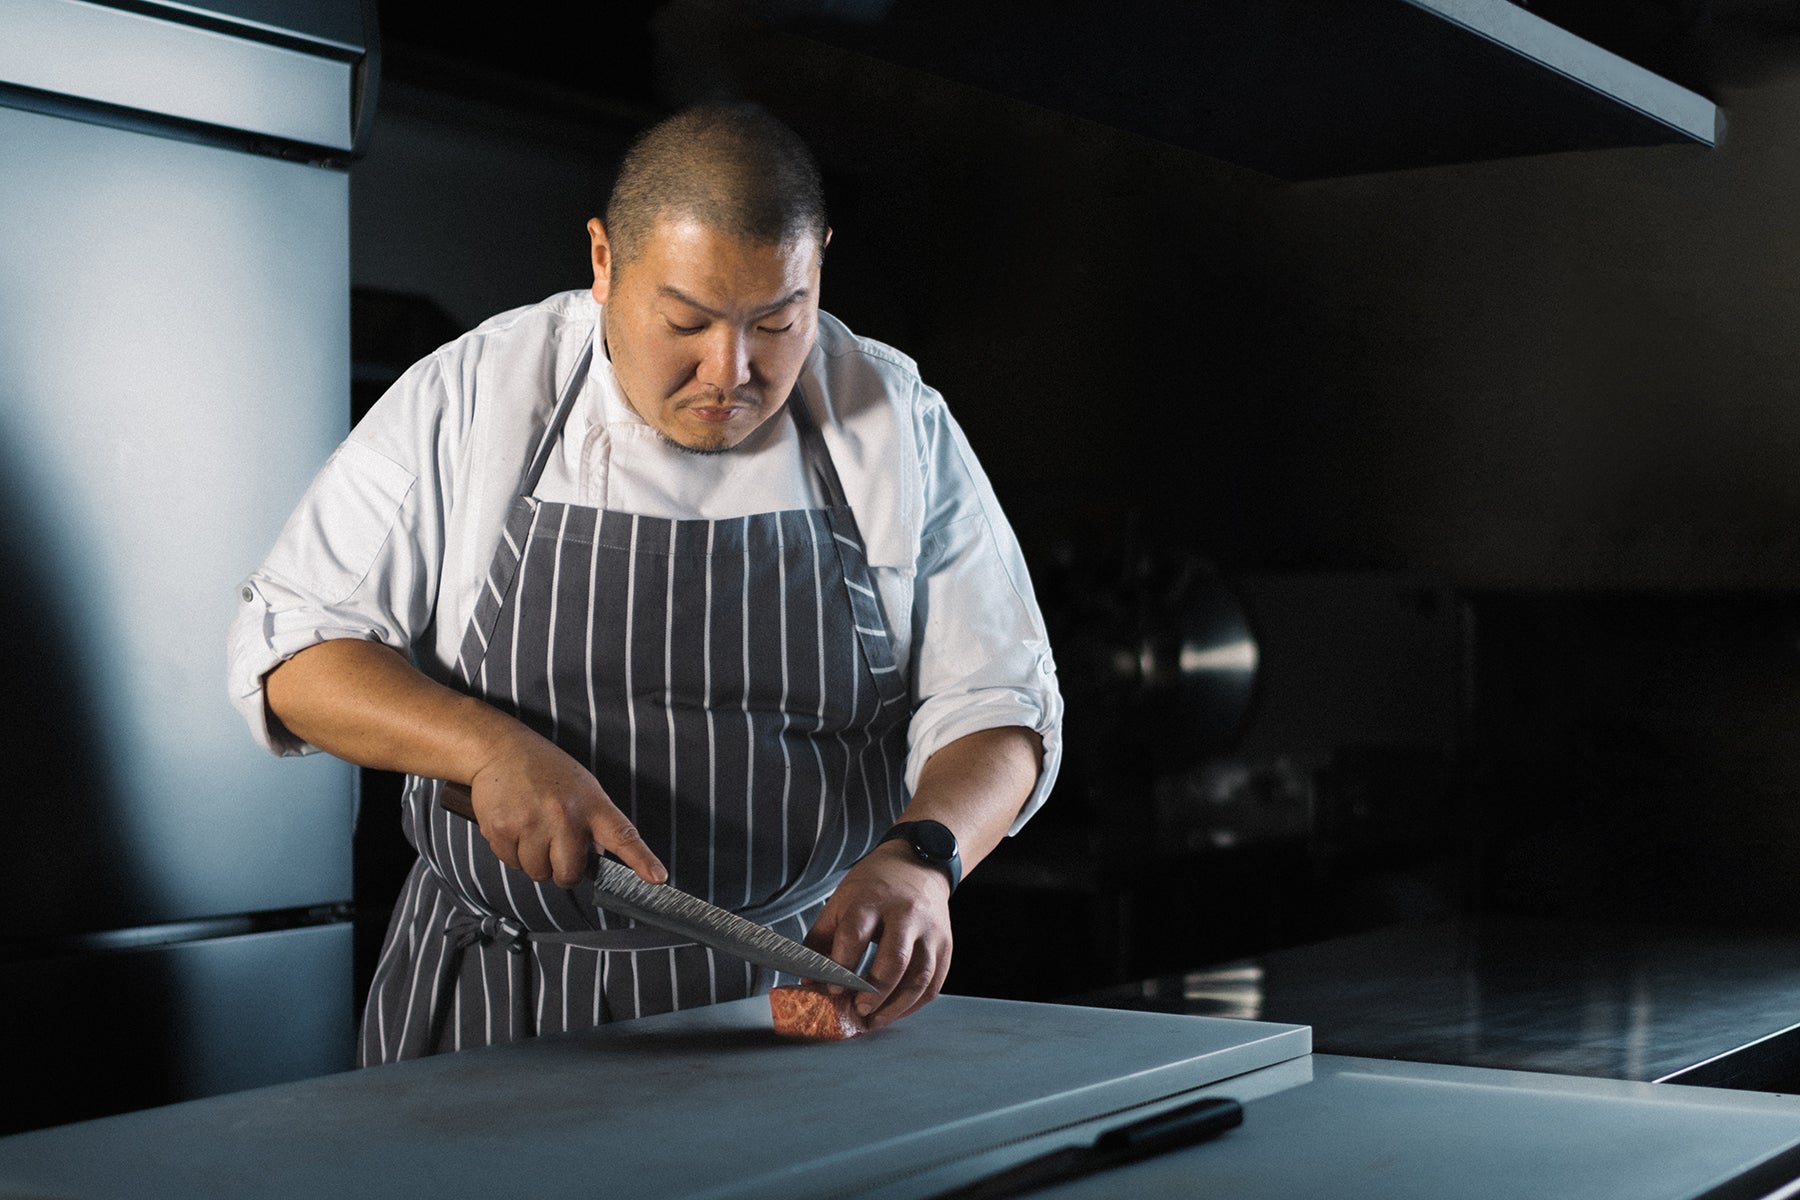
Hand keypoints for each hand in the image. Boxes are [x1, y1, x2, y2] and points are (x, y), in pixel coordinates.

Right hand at [467, 736, 665, 888]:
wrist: (500, 749)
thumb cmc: (546, 770)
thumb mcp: (583, 788)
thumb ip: (594, 824)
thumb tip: (596, 862)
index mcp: (592, 803)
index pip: (623, 836)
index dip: (641, 860)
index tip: (656, 878)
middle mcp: (565, 814)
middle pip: (569, 874)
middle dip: (562, 870)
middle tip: (555, 846)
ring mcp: (532, 822)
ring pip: (538, 873)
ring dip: (535, 861)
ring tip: (532, 829)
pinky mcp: (502, 828)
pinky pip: (511, 864)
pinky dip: (512, 853)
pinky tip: (515, 827)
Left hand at [805, 841, 952, 1029]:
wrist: (918, 864)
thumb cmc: (874, 886)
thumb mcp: (840, 901)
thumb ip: (821, 940)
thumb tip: (809, 982)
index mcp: (872, 900)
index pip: (855, 936)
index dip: (842, 967)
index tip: (833, 990)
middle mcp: (906, 914)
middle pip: (894, 959)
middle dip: (875, 992)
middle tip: (858, 1011)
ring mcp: (930, 931)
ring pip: (919, 977)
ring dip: (896, 1006)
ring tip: (874, 1021)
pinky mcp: (945, 945)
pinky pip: (934, 983)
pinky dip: (914, 1004)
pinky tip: (895, 1012)